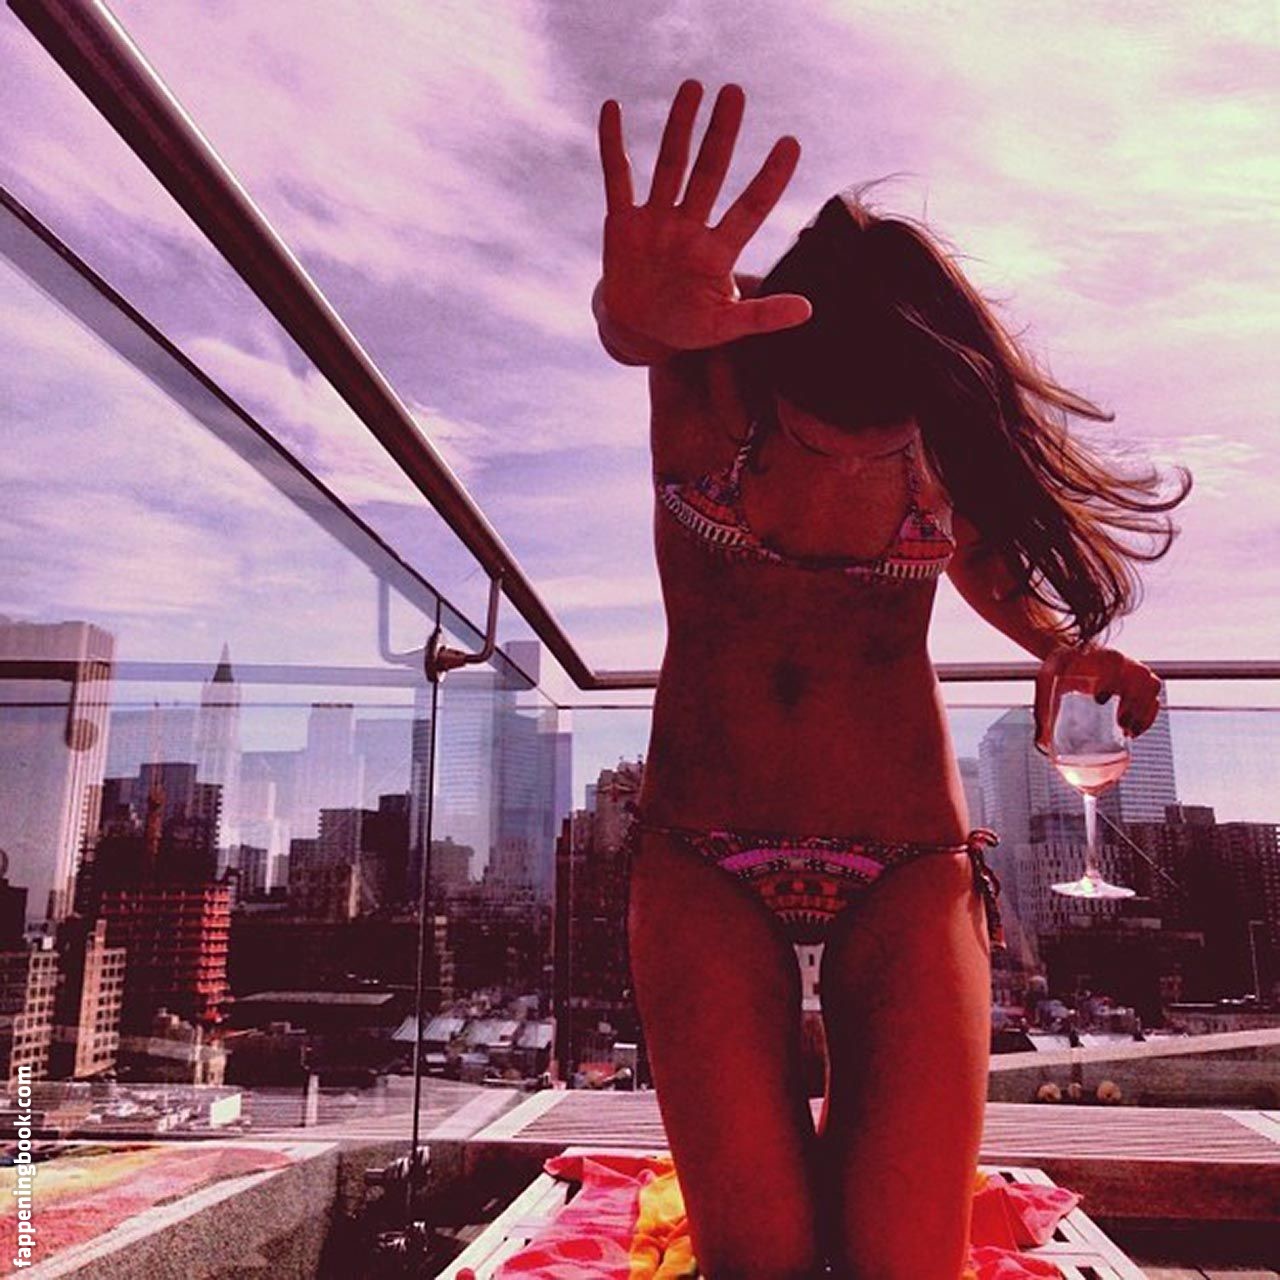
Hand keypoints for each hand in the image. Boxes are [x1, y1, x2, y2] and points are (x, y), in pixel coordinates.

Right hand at [596, 79, 812, 351]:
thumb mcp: (724, 327)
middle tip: (734, 92)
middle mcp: (690, 226)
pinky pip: (617, 178)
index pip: (750, 208)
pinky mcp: (622, 223)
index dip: (769, 178)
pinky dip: (612, 145)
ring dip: (680, 127)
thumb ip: (762, 317)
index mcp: (716, 250)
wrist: (639, 331)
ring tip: (694, 86)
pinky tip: (613, 109)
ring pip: (670, 165)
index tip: (791, 142)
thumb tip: (808, 310)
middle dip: (721, 134)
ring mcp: (656, 220)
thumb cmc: (687, 327)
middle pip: (709, 172)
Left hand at [1033, 645, 1162, 753]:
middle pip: (1142, 675)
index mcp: (1097, 655)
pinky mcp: (1136, 683)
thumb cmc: (1057, 667)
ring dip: (1145, 712)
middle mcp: (1120, 660)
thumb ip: (1042, 709)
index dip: (1112, 678)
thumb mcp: (1045, 682)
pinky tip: (1133, 732)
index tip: (1098, 699)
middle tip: (1121, 724)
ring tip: (1128, 731)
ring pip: (1152, 686)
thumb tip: (1041, 744)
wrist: (1068, 655)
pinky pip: (1154, 697)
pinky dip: (1148, 716)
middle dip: (1135, 704)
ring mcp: (1131, 671)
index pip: (1115, 659)